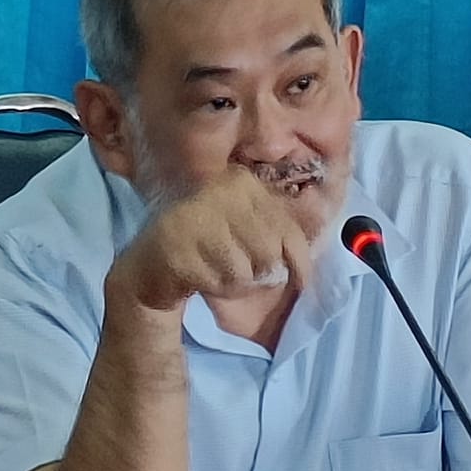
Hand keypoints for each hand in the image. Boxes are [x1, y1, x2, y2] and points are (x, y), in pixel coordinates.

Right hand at [107, 167, 314, 314]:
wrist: (149, 265)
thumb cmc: (206, 247)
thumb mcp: (244, 228)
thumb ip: (278, 229)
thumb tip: (321, 223)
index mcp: (241, 182)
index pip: (288, 228)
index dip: (300, 261)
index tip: (301, 281)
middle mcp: (220, 191)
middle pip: (270, 252)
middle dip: (260, 273)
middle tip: (238, 272)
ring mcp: (196, 216)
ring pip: (247, 269)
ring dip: (236, 283)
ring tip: (216, 270)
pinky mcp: (178, 246)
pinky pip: (220, 280)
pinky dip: (216, 288)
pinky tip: (200, 276)